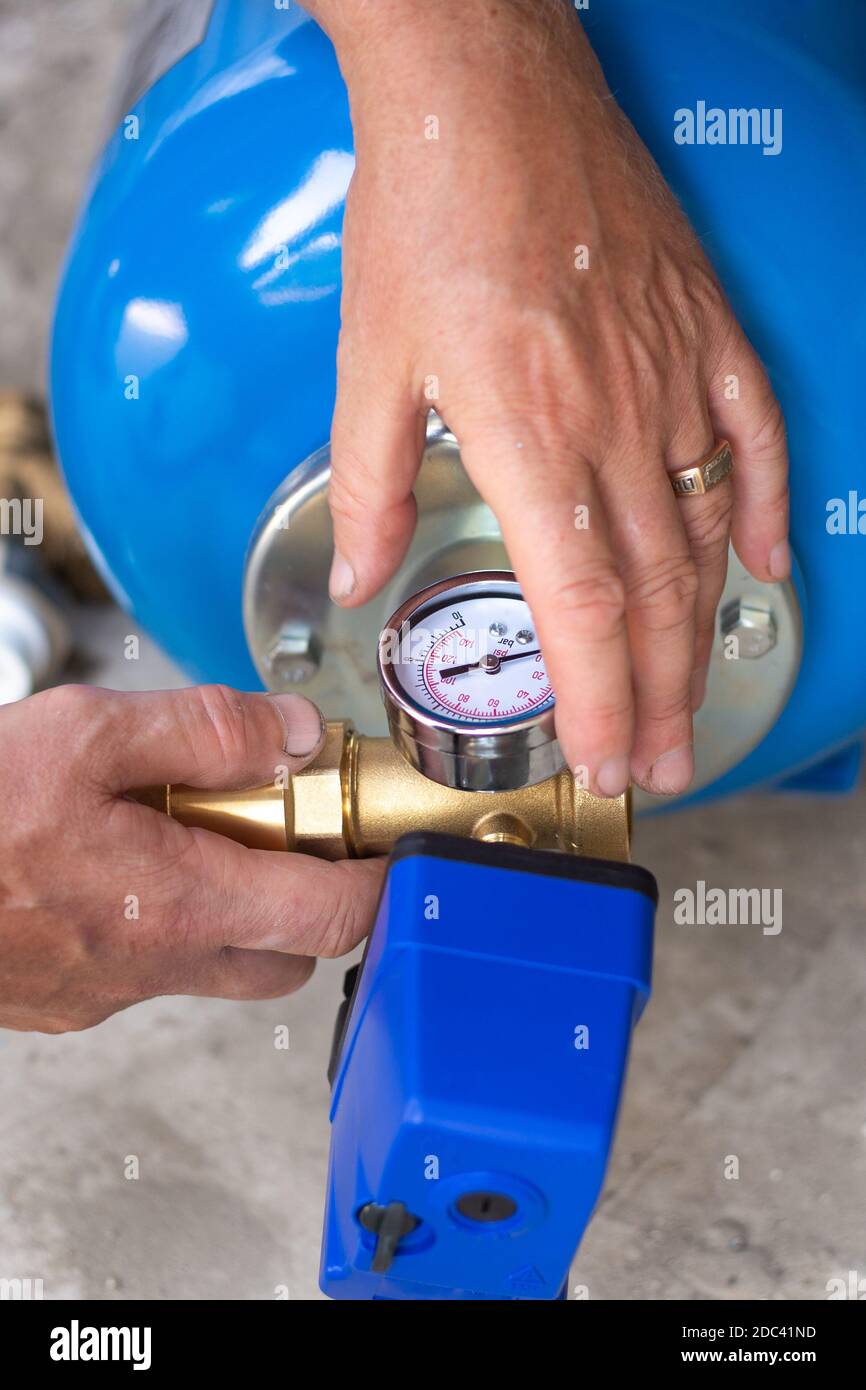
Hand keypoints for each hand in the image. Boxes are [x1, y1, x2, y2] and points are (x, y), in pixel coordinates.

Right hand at [0, 684, 383, 1032]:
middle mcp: (153, 965)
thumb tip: (292, 734)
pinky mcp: (64, 1000)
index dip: (379, 880)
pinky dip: (163, 922)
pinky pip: (148, 970)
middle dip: (309, 896)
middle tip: (285, 824)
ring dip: (232, 906)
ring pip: (217, 964)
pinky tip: (117, 864)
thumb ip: (204, 732)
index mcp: (179, 901)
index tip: (389, 842)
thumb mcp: (87, 732)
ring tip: (186, 830)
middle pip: (287, 953)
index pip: (332, 913)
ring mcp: (105, 993)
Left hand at [307, 0, 789, 795]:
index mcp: (529, 434)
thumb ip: (367, 485)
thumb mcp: (368, 362)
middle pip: (655, 593)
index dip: (598, 698)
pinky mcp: (703, 330)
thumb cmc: (425, 213)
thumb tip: (357, 578)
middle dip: (655, 696)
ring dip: (700, 633)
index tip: (599, 761)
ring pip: (706, 534)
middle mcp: (615, 417)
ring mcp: (673, 374)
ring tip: (689, 704)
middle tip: (655, 766)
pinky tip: (764, 570)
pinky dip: (764, 510)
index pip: (583, 605)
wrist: (485, 87)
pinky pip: (756, 437)